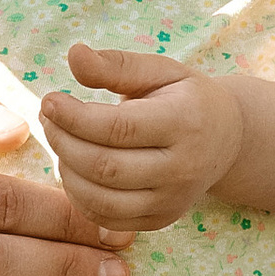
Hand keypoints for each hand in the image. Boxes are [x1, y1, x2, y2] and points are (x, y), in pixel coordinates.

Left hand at [41, 45, 242, 234]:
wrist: (226, 141)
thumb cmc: (186, 98)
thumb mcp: (160, 71)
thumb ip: (116, 65)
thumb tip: (73, 54)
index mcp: (185, 123)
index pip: (118, 128)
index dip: (74, 117)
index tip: (49, 101)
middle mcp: (182, 169)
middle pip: (105, 168)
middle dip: (64, 142)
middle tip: (48, 119)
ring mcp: (172, 201)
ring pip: (101, 200)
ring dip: (67, 171)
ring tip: (61, 141)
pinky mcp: (160, 221)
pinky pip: (106, 219)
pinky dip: (79, 196)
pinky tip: (75, 168)